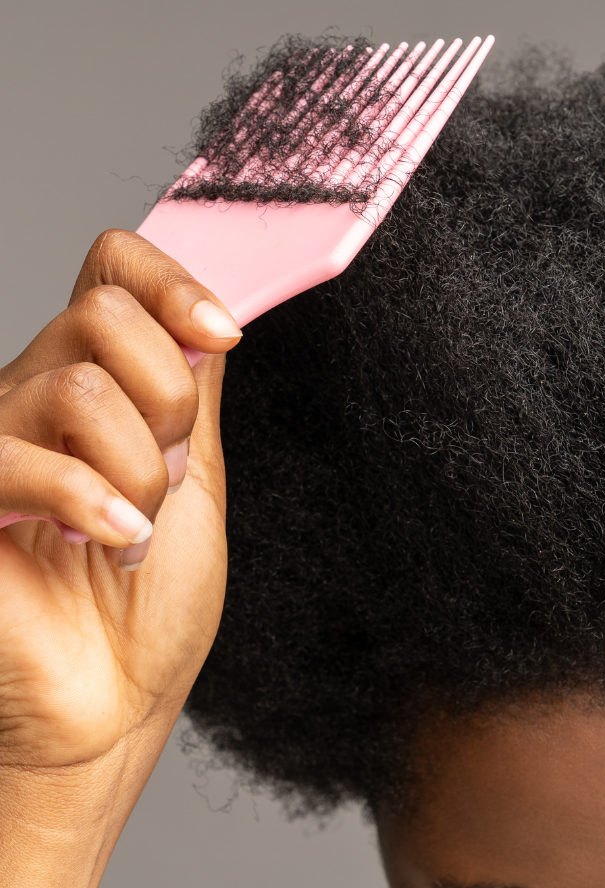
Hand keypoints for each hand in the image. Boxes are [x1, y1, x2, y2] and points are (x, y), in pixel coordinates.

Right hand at [0, 229, 241, 884]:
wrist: (116, 696)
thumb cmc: (151, 597)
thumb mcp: (196, 474)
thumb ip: (192, 390)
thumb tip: (209, 314)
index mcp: (98, 377)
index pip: (113, 269)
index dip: (168, 280)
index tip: (222, 333)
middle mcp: (35, 393)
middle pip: (103, 316)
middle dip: (168, 401)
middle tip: (168, 474)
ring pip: (79, 389)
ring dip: (140, 471)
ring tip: (135, 527)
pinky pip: (23, 459)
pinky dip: (93, 501)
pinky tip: (113, 540)